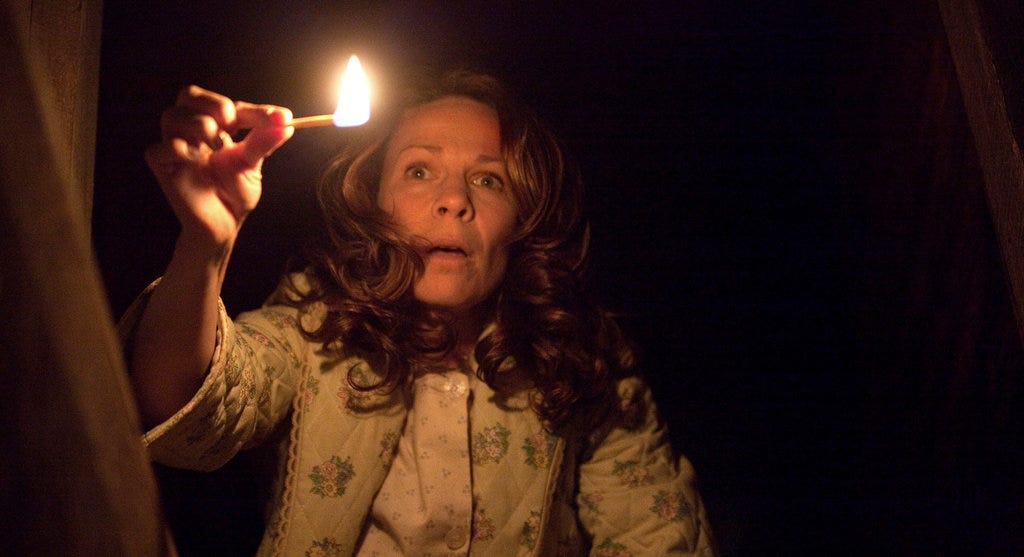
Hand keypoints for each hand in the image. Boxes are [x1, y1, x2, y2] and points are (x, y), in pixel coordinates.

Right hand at [145, 85, 293, 251]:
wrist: (223, 225)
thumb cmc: (234, 193)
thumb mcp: (253, 165)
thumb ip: (263, 143)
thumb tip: (285, 123)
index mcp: (213, 126)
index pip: (224, 103)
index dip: (252, 109)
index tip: (281, 119)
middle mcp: (190, 132)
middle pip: (188, 95)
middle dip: (215, 105)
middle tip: (232, 125)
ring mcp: (174, 148)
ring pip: (171, 116)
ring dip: (199, 125)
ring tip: (217, 146)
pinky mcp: (162, 168)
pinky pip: (159, 149)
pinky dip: (179, 149)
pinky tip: (197, 161)